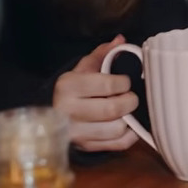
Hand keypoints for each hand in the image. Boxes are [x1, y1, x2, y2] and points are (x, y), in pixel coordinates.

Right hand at [54, 36, 139, 151]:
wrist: (56, 116)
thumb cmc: (76, 89)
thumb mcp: (84, 68)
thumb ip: (103, 53)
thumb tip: (120, 41)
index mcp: (68, 86)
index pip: (108, 85)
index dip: (124, 83)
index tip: (125, 82)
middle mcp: (68, 111)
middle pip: (113, 109)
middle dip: (130, 101)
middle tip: (130, 97)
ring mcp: (76, 133)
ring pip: (117, 129)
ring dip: (129, 119)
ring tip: (125, 111)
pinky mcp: (86, 147)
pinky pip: (118, 145)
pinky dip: (129, 135)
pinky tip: (126, 125)